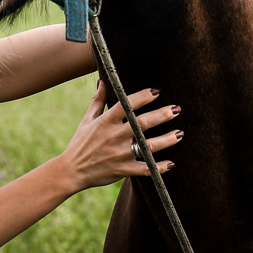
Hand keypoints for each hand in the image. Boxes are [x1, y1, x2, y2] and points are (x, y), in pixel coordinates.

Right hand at [59, 83, 181, 190]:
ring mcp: (120, 154)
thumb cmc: (80, 143)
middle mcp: (114, 137)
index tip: (157, 92)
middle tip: (176, 109)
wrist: (72, 171)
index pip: (127, 105)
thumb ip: (98, 101)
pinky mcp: (123, 170)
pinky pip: (145, 169)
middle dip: (161, 115)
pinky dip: (158, 168)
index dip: (143, 97)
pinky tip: (171, 163)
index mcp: (106, 122)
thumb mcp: (87, 120)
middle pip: (142, 124)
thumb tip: (103, 81)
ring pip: (148, 146)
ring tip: (180, 133)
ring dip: (166, 139)